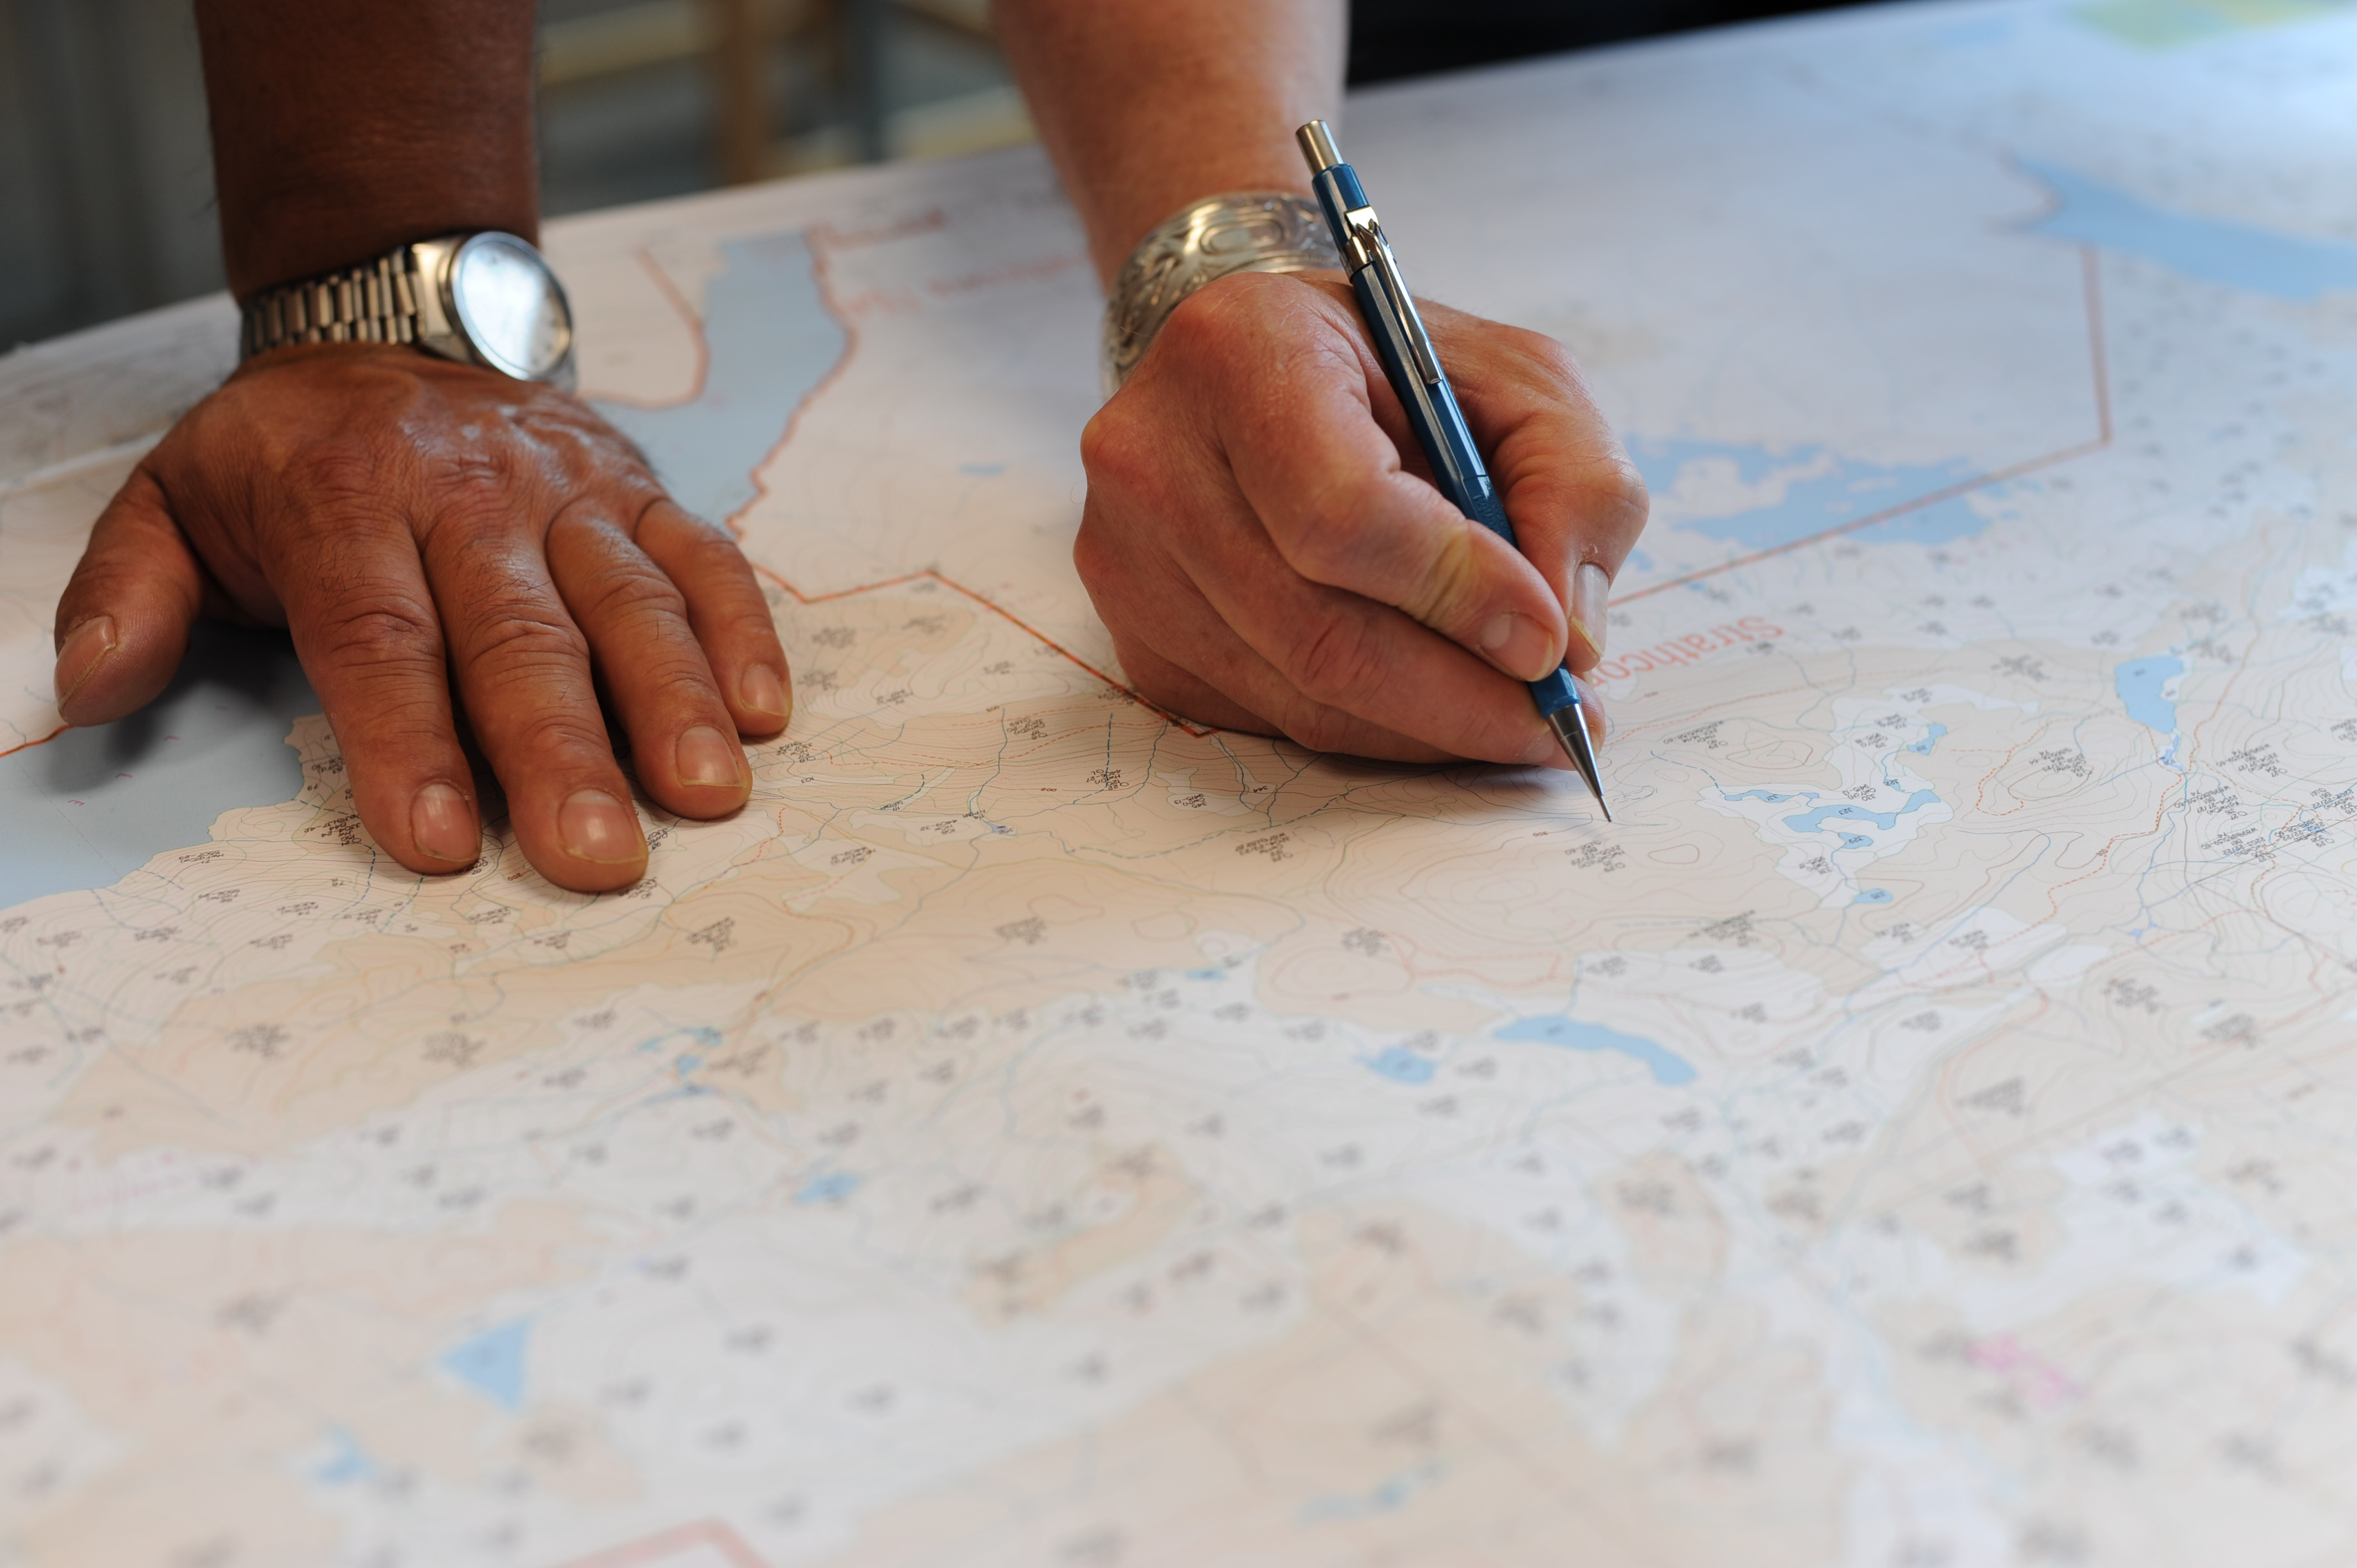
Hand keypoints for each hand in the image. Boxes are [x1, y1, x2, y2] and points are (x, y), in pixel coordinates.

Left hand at [51, 345, 790, 893]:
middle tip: (596, 854)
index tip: (438, 842)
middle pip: (522, 634)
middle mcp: (471, 493)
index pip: (380, 635)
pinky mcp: (642, 491)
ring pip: (631, 599)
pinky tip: (764, 714)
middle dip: (562, 750)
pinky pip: (705, 557)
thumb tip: (90, 687)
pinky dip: (743, 630)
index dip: (409, 741)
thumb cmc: (292, 451)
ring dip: (675, 701)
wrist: (398, 323)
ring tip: (704, 796)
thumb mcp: (174, 497)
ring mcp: (571, 491)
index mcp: (347, 499)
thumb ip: (126, 591)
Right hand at [1074, 270, 1646, 767]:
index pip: (1342, 512)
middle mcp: (1154, 458)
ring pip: (1299, 697)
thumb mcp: (1517, 378)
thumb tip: (1564, 640)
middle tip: (1554, 724)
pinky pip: (1268, 720)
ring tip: (1511, 719)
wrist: (1254, 368)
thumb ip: (1572, 485)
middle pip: (1319, 632)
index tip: (1548, 642)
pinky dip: (1370, 729)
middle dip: (1460, 697)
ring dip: (1426, 729)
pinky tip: (1425, 702)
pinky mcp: (1137, 636)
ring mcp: (1129, 558)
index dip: (1456, 591)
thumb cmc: (1391, 370)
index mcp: (1242, 353)